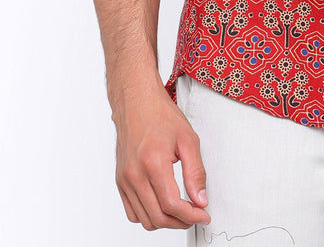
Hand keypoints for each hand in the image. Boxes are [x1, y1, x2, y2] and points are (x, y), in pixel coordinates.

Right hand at [113, 83, 210, 230]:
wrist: (136, 102)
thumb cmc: (160, 115)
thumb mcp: (188, 139)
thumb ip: (196, 172)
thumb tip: (200, 199)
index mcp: (152, 163)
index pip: (172, 205)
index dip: (191, 215)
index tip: (203, 215)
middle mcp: (134, 175)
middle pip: (158, 217)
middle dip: (181, 221)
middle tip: (196, 214)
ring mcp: (124, 180)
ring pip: (144, 219)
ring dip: (165, 221)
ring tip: (182, 211)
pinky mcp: (120, 181)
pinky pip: (132, 212)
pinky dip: (148, 215)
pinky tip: (162, 205)